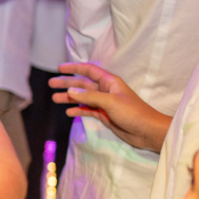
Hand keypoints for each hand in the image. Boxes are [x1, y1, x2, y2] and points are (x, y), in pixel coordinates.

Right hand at [48, 62, 170, 151]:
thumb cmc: (133, 113)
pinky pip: (88, 110)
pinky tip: (69, 112)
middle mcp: (106, 91)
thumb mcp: (111, 102)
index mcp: (109, 82)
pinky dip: (78, 110)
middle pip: (83, 84)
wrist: (147, 131)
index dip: (74, 68)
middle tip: (51, 84)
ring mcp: (104, 103)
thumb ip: (90, 96)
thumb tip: (71, 91)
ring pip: (83, 98)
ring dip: (69, 98)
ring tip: (55, 99)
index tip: (60, 68)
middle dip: (67, 83)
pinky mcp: (105, 115)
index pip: (89, 70)